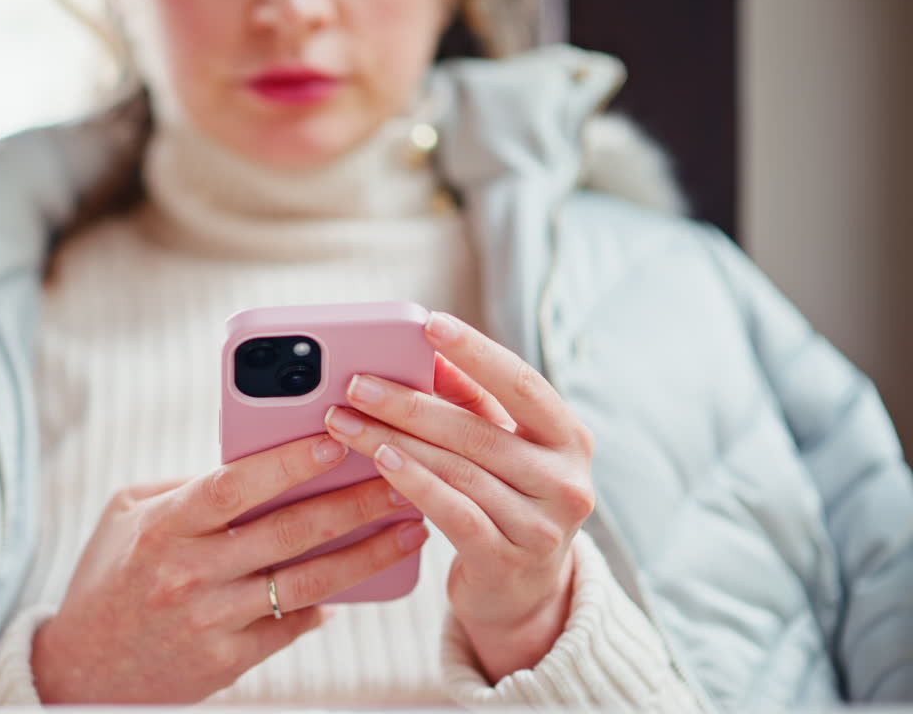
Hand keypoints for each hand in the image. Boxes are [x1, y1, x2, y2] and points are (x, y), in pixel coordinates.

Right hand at [30, 434, 427, 703]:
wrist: (82, 669)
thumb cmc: (109, 577)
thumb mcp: (128, 515)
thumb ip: (187, 486)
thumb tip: (258, 461)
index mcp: (163, 527)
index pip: (234, 487)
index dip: (287, 463)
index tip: (335, 439)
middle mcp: (188, 574)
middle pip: (287, 532)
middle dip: (353, 502)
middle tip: (400, 478)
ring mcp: (210, 621)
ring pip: (305, 583)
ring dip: (366, 554)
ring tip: (408, 529)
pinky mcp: (227, 660)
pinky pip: (292, 625)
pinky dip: (329, 601)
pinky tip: (366, 577)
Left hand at [323, 312, 595, 682]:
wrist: (523, 594)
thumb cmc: (507, 500)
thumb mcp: (504, 446)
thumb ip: (473, 400)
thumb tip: (430, 353)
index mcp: (570, 439)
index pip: (523, 384)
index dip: (476, 352)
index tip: (430, 324)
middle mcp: (567, 481)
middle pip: (476, 430)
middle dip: (408, 403)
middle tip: (356, 384)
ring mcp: (540, 526)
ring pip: (457, 471)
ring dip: (394, 442)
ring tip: (347, 422)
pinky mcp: (507, 561)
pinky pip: (452, 513)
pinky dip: (413, 484)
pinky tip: (380, 463)